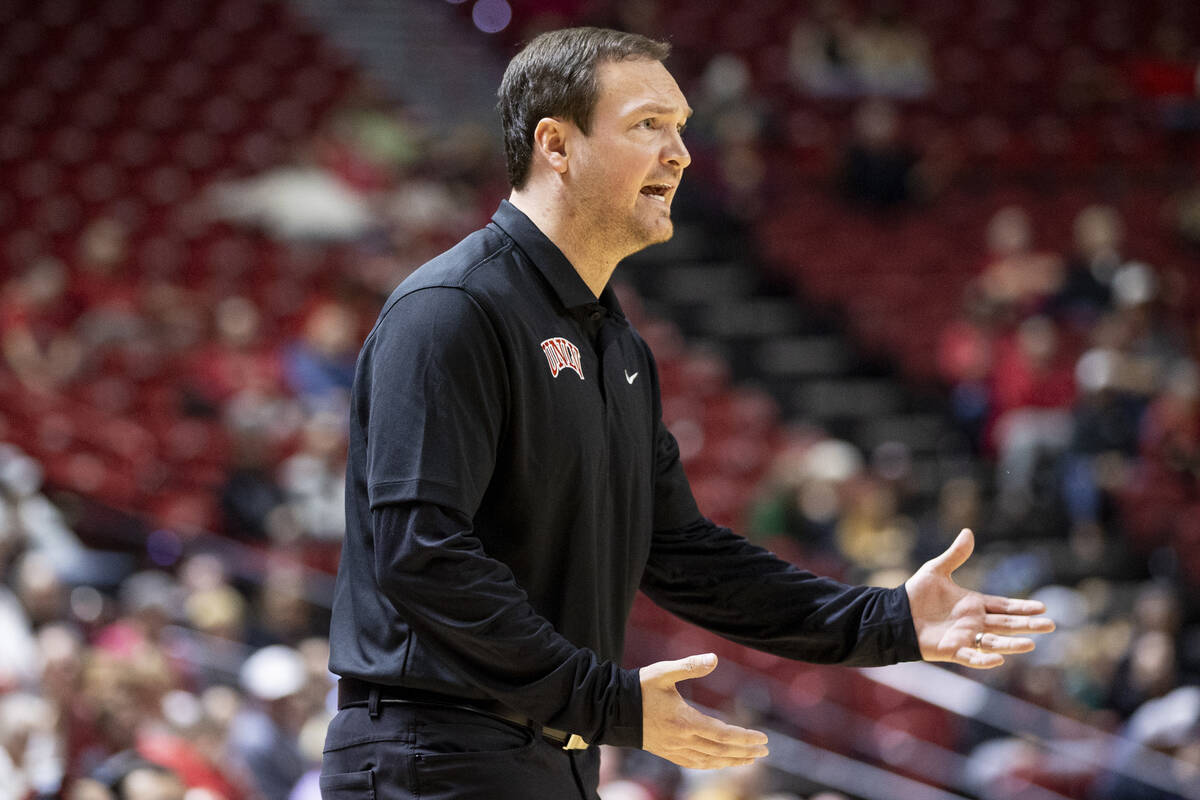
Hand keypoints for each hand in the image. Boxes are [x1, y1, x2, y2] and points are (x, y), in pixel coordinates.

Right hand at [640, 653, 768, 768]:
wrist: (612, 708)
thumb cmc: (639, 687)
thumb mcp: (664, 672)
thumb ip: (690, 666)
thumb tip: (715, 658)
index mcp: (684, 721)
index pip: (723, 734)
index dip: (745, 738)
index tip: (763, 738)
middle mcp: (682, 740)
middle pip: (720, 751)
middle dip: (745, 751)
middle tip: (764, 751)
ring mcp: (674, 749)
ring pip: (709, 761)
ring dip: (731, 761)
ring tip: (750, 760)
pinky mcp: (666, 752)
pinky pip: (694, 764)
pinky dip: (712, 765)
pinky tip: (720, 762)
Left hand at [905, 529, 1055, 667]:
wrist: (895, 615)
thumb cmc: (916, 595)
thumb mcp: (936, 570)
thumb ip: (955, 555)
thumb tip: (968, 532)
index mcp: (974, 604)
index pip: (1004, 606)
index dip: (1022, 608)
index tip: (1042, 608)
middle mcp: (974, 622)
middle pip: (1006, 624)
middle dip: (1027, 625)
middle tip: (1050, 625)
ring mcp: (965, 637)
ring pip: (994, 642)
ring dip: (1012, 644)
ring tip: (1031, 644)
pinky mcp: (952, 649)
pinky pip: (971, 657)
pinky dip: (984, 659)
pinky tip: (998, 660)